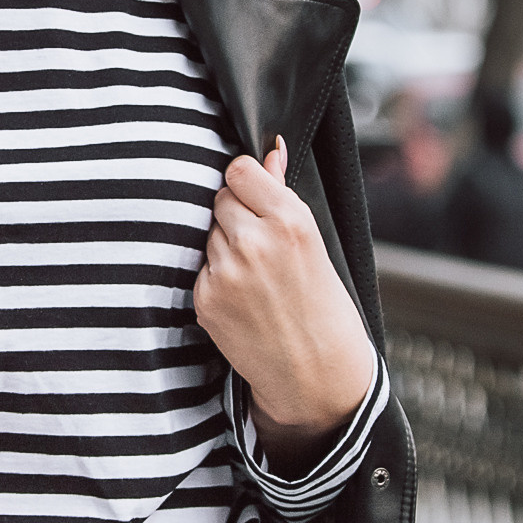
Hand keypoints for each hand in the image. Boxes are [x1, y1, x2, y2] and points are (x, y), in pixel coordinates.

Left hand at [193, 138, 378, 468]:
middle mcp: (254, 242)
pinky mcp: (205, 298)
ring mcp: (226, 271)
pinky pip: (200, 266)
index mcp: (290, 220)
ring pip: (208, 232)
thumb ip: (282, 193)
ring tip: (255, 276)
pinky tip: (242, 297)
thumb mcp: (315, 242)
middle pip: (220, 198)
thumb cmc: (323, 306)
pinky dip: (215, 276)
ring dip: (223, 245)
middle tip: (261, 246)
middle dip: (235, 214)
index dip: (246, 183)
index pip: (239, 169)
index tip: (255, 197)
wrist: (317, 373)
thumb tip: (270, 149)